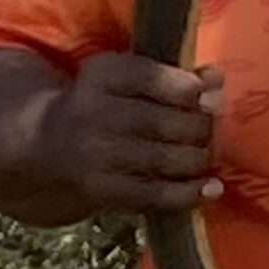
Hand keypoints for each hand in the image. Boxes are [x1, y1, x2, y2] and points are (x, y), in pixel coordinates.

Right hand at [47, 54, 222, 212]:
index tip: (209, 97)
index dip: (185, 88)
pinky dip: (189, 193)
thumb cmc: (108, 103)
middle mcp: (94, 113)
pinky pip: (154, 194)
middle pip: (162, 121)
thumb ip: (174, 75)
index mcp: (102, 75)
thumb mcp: (130, 78)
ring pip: (163, 158)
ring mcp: (96, 155)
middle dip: (199, 127)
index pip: (148, 77)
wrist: (52, 143)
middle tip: (213, 130)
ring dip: (198, 158)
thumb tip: (217, 79)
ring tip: (207, 155)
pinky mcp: (102, 189)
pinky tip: (213, 188)